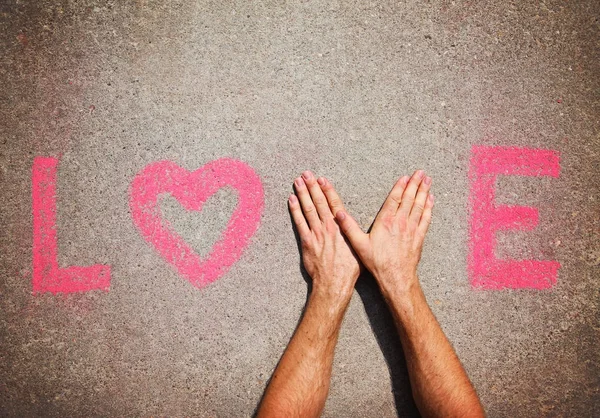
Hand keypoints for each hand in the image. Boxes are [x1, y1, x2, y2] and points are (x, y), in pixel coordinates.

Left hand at [289, 171, 360, 304]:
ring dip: (303, 194)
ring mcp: (316, 233)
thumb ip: (351, 233)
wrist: (334, 283)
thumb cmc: (349, 269)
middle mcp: (329, 227)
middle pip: (319, 202)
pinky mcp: (307, 242)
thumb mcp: (357, 247)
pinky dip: (295, 210)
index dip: (328, 190)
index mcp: (342, 227)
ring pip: (308, 209)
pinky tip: (292, 200)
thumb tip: (349, 224)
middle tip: (306, 174)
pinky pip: (299, 222)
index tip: (322, 179)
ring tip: (298, 181)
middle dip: (312, 186)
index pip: (334, 203)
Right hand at [332, 170, 433, 293]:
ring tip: (427, 180)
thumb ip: (349, 227)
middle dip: (415, 184)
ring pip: (419, 206)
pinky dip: (429, 207)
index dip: (400, 186)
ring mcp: (411, 229)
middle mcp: (400, 222)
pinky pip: (426, 218)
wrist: (396, 277)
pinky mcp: (419, 237)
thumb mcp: (359, 244)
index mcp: (385, 221)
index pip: (394, 199)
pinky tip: (431, 200)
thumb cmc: (377, 262)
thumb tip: (338, 213)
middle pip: (409, 198)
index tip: (405, 177)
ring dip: (424, 192)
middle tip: (421, 173)